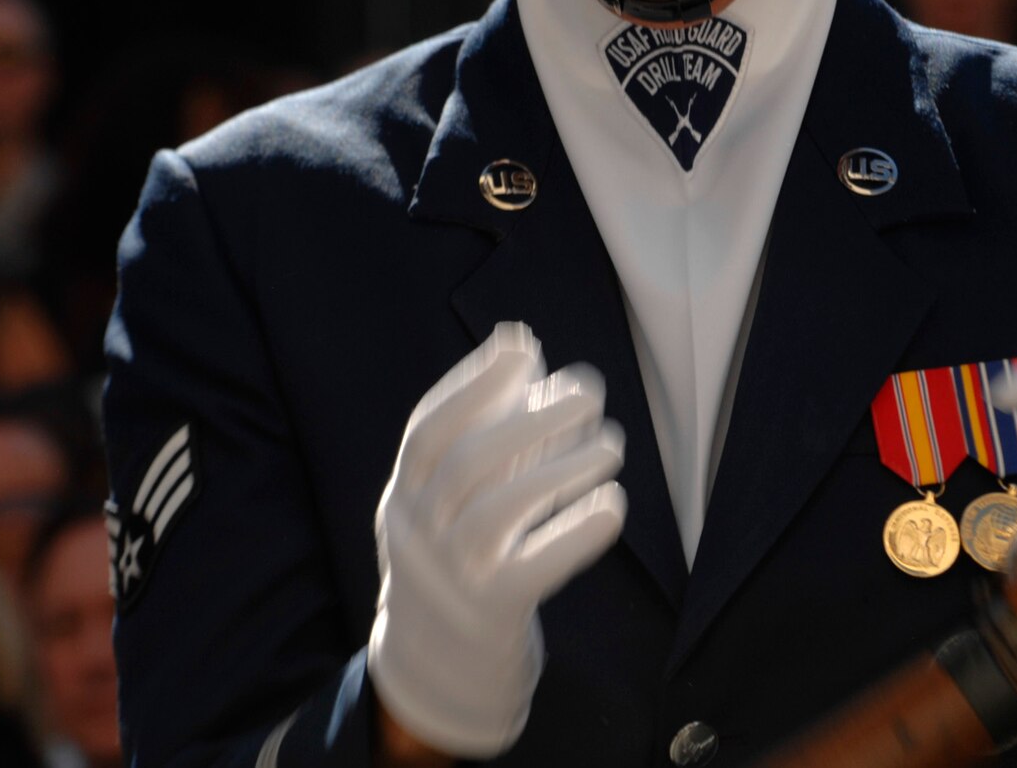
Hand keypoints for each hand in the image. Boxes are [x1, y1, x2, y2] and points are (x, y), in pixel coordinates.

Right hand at [367, 322, 625, 758]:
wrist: (435, 673)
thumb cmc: (457, 562)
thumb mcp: (449, 500)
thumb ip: (485, 427)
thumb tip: (520, 343)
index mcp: (402, 497)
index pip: (427, 430)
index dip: (473, 383)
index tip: (524, 349)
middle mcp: (416, 534)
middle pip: (467, 463)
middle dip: (530, 417)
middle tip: (589, 389)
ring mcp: (450, 577)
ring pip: (500, 510)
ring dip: (562, 467)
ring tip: (613, 443)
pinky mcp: (492, 615)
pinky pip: (534, 568)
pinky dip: (576, 532)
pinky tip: (614, 505)